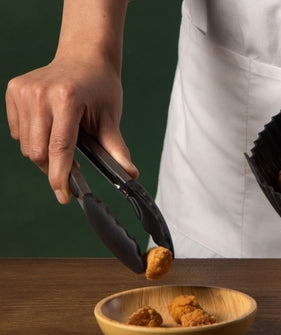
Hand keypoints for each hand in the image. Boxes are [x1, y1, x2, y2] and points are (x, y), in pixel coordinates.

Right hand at [6, 55, 137, 203]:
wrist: (84, 57)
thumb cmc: (101, 88)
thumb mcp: (111, 118)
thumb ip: (116, 149)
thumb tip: (130, 175)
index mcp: (67, 99)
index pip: (60, 148)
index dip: (60, 177)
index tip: (63, 196)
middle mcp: (40, 94)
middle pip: (39, 152)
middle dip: (53, 168)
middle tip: (71, 166)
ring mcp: (24, 91)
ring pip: (26, 145)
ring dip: (44, 155)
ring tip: (63, 145)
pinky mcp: (14, 91)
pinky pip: (18, 132)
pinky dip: (33, 140)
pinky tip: (49, 129)